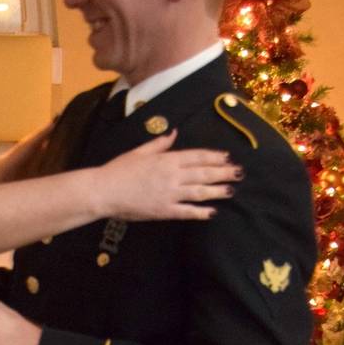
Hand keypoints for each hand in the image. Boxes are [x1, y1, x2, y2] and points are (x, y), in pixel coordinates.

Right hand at [96, 130, 240, 220]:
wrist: (104, 191)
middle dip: (223, 172)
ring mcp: (169, 194)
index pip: (197, 156)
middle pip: (204, 173)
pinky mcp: (164, 210)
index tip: (227, 157)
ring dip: (218, 191)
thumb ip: (159, 143)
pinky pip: (187, 211)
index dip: (215, 157)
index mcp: (166, 159)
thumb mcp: (139, 152)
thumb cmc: (118, 170)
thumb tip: (174, 132)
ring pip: (200, 192)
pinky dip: (201, 212)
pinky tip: (212, 212)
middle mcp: (172, 176)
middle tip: (239, 173)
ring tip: (232, 190)